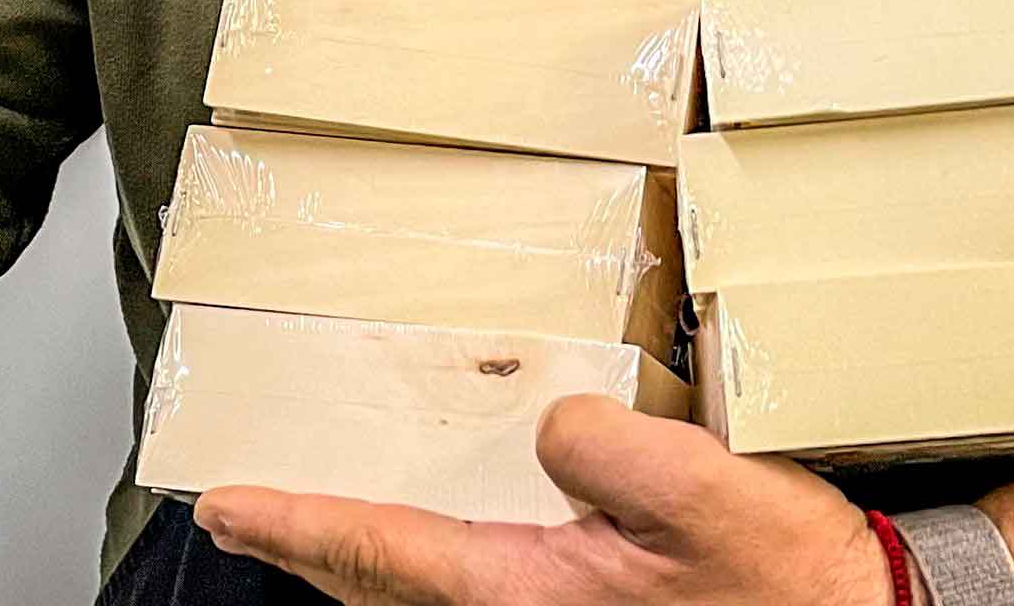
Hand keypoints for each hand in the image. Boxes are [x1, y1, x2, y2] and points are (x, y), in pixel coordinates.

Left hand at [194, 395, 899, 605]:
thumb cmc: (788, 580)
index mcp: (531, 597)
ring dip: (356, 560)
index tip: (224, 500)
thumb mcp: (702, 493)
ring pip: (420, 595)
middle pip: (380, 587)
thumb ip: (607, 449)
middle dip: (307, 546)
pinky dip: (416, 565)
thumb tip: (550, 425)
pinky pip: (466, 589)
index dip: (296, 524)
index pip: (379, 554)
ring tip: (311, 522)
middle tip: (240, 510)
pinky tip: (427, 539)